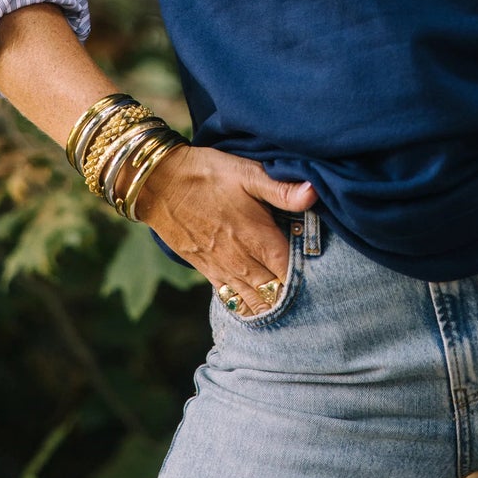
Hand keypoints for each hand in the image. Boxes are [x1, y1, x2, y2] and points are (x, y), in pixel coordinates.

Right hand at [135, 146, 315, 314]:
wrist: (158, 183)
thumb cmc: (206, 174)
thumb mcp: (246, 172)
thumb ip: (281, 188)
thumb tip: (314, 193)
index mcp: (257, 238)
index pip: (290, 273)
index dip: (306, 277)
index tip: (319, 272)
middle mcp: (241, 261)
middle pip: (274, 293)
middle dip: (291, 293)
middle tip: (308, 289)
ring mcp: (221, 270)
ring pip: (253, 302)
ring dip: (269, 303)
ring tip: (285, 300)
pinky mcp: (206, 271)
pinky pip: (231, 300)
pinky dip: (247, 305)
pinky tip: (256, 301)